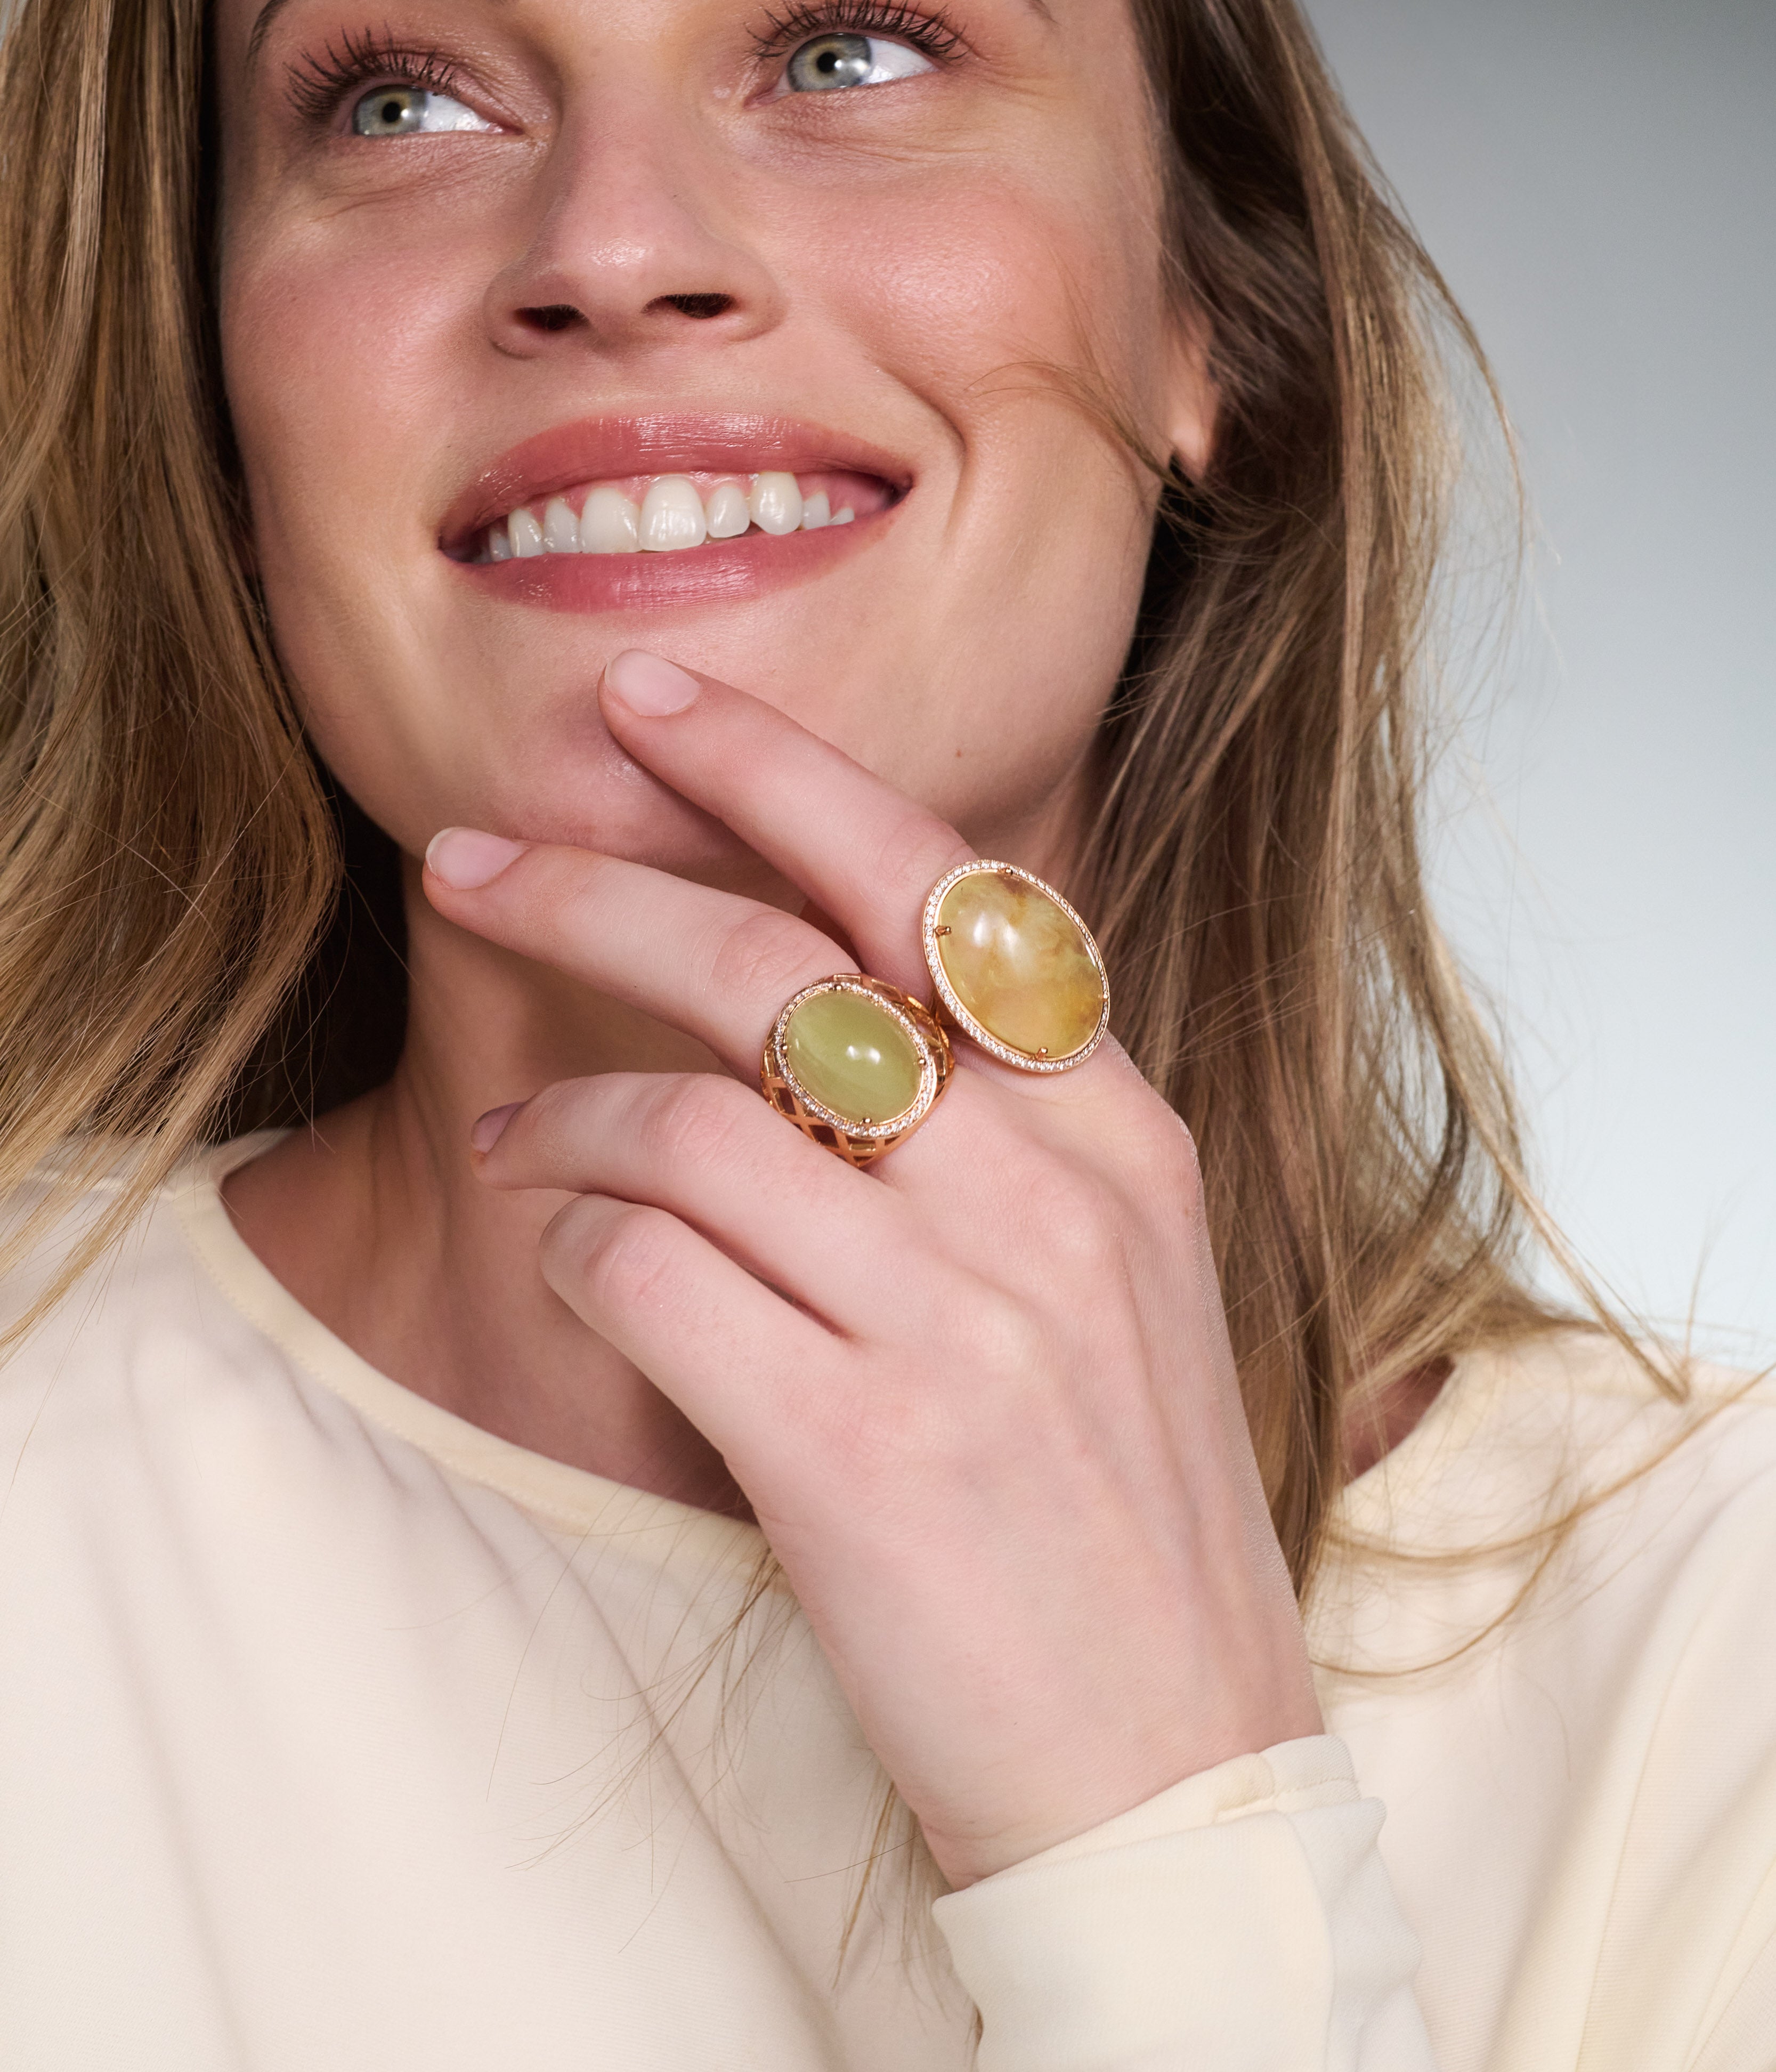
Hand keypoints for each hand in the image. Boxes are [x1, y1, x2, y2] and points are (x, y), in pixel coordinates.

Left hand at [422, 650, 1321, 1887]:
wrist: (1172, 1764)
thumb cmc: (1116, 1513)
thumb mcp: (1116, 1282)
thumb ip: (1003, 1135)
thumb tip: (819, 1011)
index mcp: (1121, 1143)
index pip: (937, 892)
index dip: (779, 773)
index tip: (652, 707)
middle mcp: (1052, 1202)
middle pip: (788, 970)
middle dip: (600, 888)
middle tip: (471, 858)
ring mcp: (960, 1325)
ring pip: (692, 1121)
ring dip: (567, 1111)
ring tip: (515, 1135)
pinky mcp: (855, 1452)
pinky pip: (649, 1275)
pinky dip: (579, 1248)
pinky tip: (575, 1261)